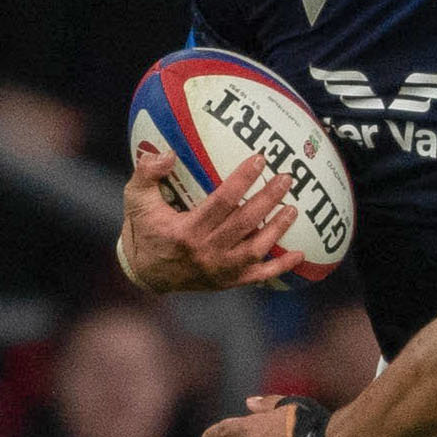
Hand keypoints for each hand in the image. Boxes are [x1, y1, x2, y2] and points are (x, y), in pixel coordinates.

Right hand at [120, 151, 302, 293]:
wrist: (145, 273)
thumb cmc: (142, 229)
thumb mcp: (136, 199)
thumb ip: (146, 173)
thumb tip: (167, 154)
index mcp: (186, 231)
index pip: (222, 202)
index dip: (243, 180)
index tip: (259, 159)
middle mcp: (206, 252)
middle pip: (245, 223)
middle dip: (268, 199)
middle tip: (286, 178)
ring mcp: (219, 270)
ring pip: (255, 249)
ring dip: (277, 230)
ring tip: (293, 208)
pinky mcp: (227, 282)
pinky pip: (258, 276)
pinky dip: (280, 267)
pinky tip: (300, 254)